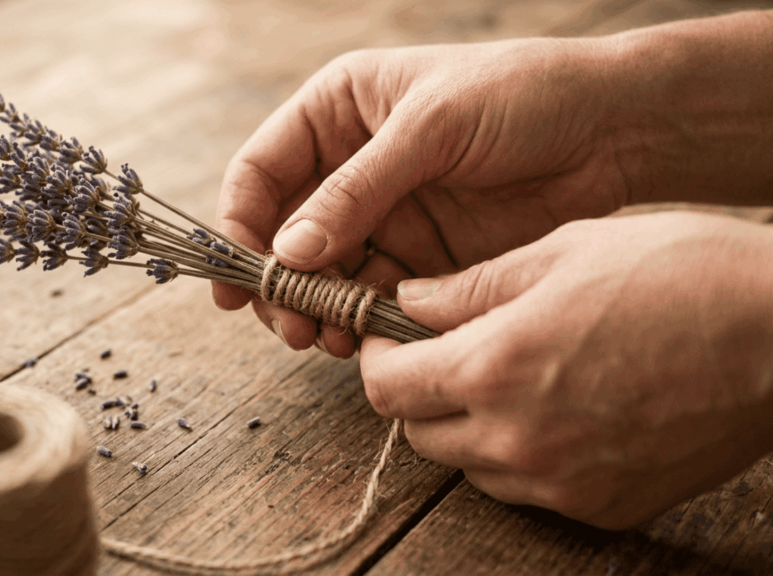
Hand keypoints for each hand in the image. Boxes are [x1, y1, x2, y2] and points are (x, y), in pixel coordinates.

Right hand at [213, 37, 631, 355]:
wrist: (611, 130)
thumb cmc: (521, 95)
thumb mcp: (430, 128)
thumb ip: (357, 191)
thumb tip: (290, 251)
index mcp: (338, 110)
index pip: (263, 170)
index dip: (240, 223)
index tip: (236, 277)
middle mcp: (350, 165)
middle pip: (284, 231)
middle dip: (278, 281)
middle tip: (286, 325)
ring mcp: (384, 213)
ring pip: (323, 272)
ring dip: (314, 309)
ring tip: (320, 340)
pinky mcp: (419, 254)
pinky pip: (370, 293)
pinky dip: (357, 320)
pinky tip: (359, 339)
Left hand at [361, 212, 772, 528]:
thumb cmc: (679, 274)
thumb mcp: (562, 252)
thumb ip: (470, 287)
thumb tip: (409, 302)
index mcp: (494, 367)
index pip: (384, 386)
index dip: (376, 356)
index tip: (388, 335)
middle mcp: (516, 438)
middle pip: (418, 431)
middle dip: (417, 390)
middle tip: (444, 351)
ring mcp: (561, 482)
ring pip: (468, 464)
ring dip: (465, 423)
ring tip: (507, 375)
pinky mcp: (601, 504)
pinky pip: (526, 488)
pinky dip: (518, 454)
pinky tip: (554, 408)